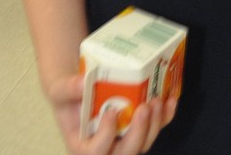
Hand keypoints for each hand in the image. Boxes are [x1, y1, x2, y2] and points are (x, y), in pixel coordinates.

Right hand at [48, 73, 176, 154]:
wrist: (81, 89)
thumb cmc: (68, 96)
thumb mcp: (60, 91)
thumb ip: (68, 88)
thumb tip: (82, 83)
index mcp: (83, 146)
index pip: (96, 152)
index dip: (106, 136)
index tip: (111, 112)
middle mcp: (107, 148)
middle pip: (125, 154)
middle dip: (138, 133)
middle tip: (144, 107)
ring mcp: (124, 139)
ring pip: (143, 144)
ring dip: (154, 124)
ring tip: (157, 100)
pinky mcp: (139, 128)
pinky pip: (155, 128)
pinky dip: (165, 117)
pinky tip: (170, 101)